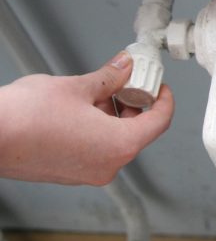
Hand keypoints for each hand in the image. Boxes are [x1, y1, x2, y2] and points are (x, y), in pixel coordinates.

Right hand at [0, 52, 173, 185]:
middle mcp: (107, 165)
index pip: (159, 122)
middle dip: (134, 104)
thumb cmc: (25, 117)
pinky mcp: (69, 173)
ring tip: (97, 90)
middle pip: (137, 132)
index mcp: (119, 146)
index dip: (164, 100)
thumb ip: (108, 77)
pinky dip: (97, 128)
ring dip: (113, 114)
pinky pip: (96, 148)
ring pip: (115, 140)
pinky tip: (81, 107)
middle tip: (127, 81)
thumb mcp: (77, 87)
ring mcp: (87, 173)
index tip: (160, 86)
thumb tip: (124, 67)